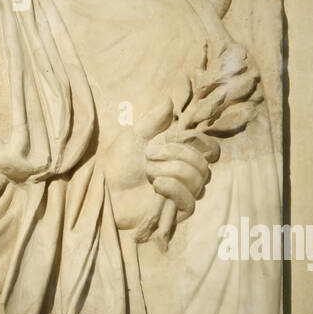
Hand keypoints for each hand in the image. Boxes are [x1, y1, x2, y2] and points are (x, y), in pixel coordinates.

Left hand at [103, 98, 218, 240]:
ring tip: (148, 171)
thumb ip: (153, 120)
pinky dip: (174, 189)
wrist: (103, 188)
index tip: (170, 136)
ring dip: (171, 170)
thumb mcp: (134, 136)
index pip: (209, 148)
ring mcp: (182, 194)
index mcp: (181, 155)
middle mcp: (186, 174)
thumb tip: (169, 100)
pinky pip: (190, 202)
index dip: (198, 141)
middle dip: (177, 154)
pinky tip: (157, 185)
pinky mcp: (176, 213)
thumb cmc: (117, 162)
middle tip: (149, 154)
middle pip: (203, 163)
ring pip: (198, 180)